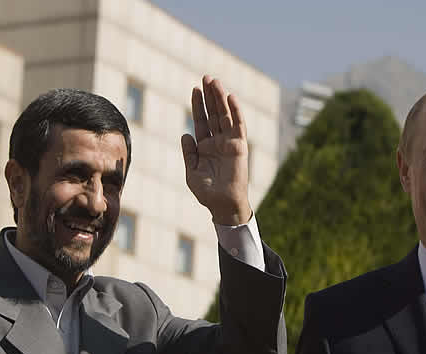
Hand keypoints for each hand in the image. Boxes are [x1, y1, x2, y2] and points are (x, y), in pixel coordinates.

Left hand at [181, 75, 251, 225]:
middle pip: (214, 113)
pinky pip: (238, 126)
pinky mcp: (240, 147)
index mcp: (205, 146)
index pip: (202, 120)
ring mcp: (229, 143)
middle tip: (206, 77)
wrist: (223, 205)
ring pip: (226, 115)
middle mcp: (218, 142)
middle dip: (210, 96)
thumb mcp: (192, 171)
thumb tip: (185, 133)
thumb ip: (189, 153)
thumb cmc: (207, 192)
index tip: (195, 89)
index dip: (198, 105)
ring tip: (215, 82)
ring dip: (221, 99)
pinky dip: (236, 112)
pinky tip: (231, 98)